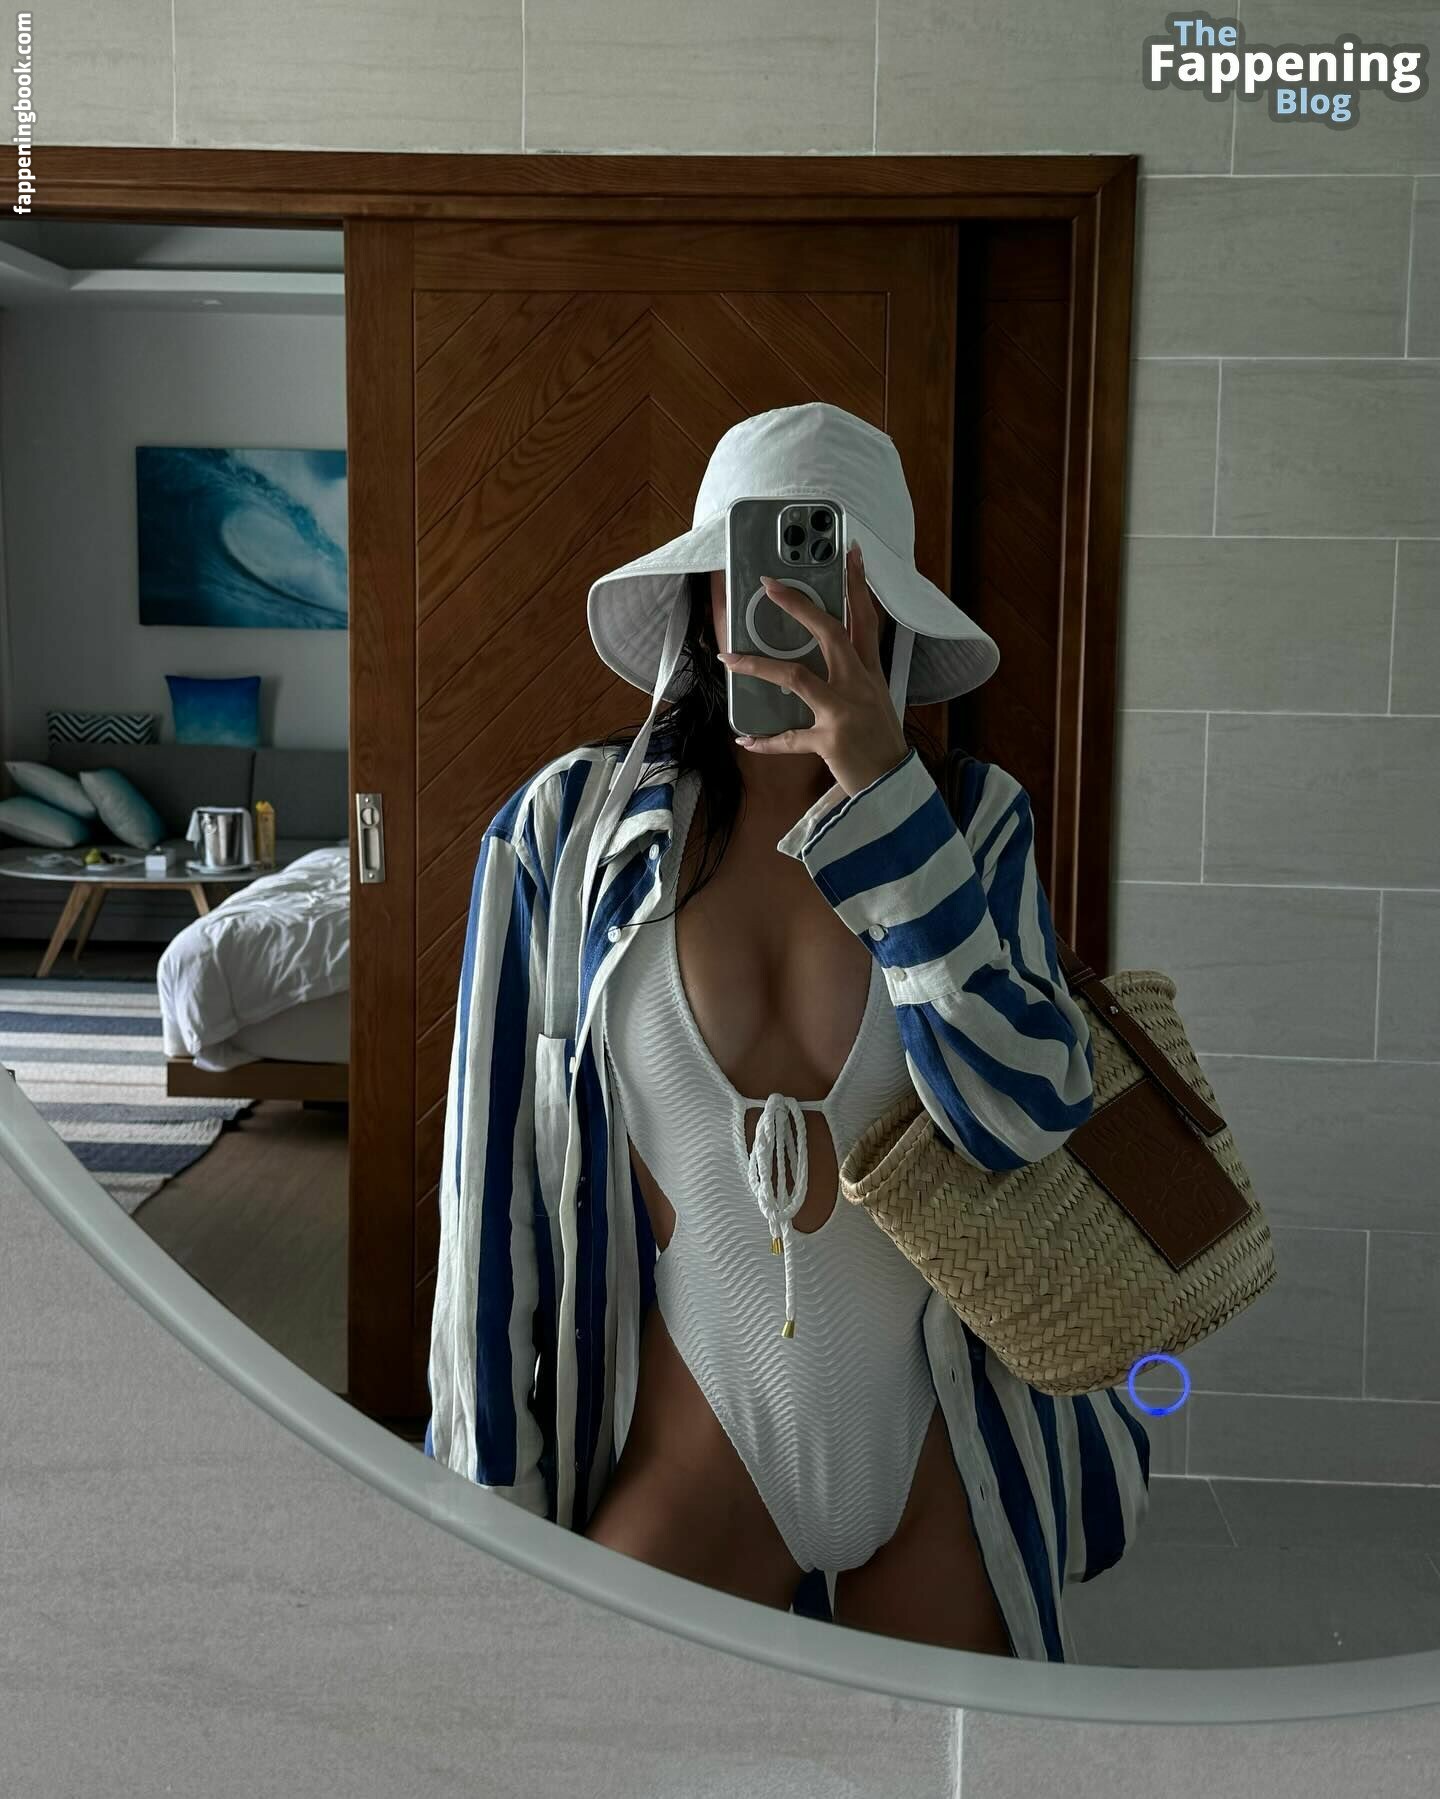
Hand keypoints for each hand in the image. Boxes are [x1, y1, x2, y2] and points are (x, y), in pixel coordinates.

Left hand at [717, 540, 910, 797]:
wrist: (894, 786)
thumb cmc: (880, 744)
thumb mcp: (874, 702)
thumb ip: (852, 678)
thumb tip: (820, 661)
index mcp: (870, 674)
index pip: (865, 620)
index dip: (857, 585)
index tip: (850, 554)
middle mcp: (859, 685)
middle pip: (830, 633)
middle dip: (798, 606)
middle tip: (770, 585)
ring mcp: (844, 711)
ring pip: (796, 677)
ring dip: (758, 666)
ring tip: (729, 658)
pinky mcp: (831, 740)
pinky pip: (789, 738)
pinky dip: (766, 740)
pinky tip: (746, 740)